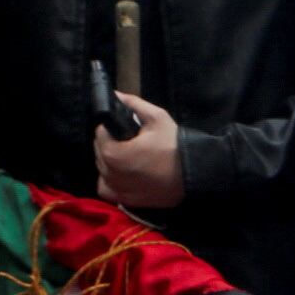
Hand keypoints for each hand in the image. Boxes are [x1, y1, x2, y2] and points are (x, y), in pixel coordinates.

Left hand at [93, 95, 182, 209]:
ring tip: (132, 157)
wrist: (194, 174)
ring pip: (102, 168)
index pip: (100, 132)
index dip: (113, 127)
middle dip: (111, 143)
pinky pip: (106, 187)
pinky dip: (110, 180)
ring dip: (111, 161)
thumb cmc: (175, 145)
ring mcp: (116, 188)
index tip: (128, 129)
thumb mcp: (157, 118)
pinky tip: (123, 174)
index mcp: (112, 152)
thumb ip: (133, 104)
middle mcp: (109, 172)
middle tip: (132, 142)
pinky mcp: (124, 200)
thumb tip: (115, 94)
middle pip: (99, 150)